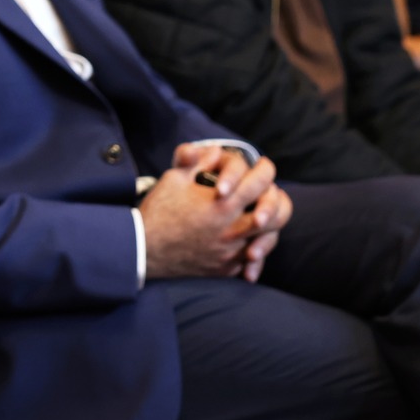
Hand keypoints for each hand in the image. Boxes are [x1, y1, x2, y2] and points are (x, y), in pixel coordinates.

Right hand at [142, 144, 288, 281]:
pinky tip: (247, 238)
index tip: (262, 165)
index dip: (265, 169)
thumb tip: (215, 150)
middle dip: (275, 198)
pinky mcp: (225, 269)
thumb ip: (198, 160)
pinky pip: (251, 259)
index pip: (260, 183)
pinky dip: (253, 247)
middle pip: (276, 214)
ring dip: (269, 225)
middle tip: (266, 191)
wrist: (143, 250)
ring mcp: (230, 253)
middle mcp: (232, 230)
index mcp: (223, 205)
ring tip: (260, 214)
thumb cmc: (158, 210)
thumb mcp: (174, 177)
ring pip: (268, 239)